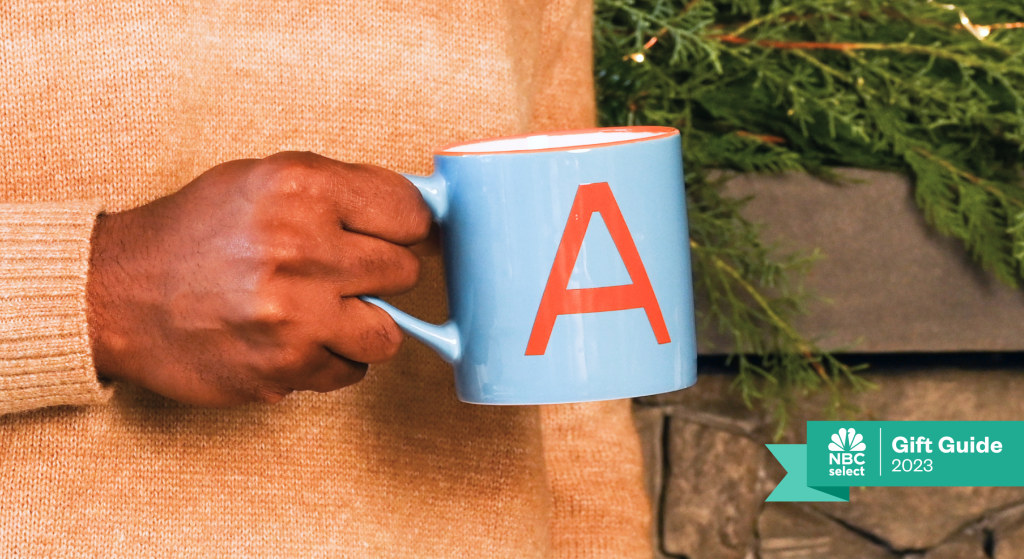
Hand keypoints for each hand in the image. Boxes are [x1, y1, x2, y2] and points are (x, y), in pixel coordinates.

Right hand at [86, 152, 431, 405]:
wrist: (117, 292)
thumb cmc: (197, 233)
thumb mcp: (264, 181)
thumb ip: (341, 193)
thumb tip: (420, 214)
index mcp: (301, 188)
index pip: (410, 212)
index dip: (410, 228)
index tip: (402, 236)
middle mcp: (301, 248)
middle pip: (404, 272)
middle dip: (381, 275)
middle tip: (344, 274)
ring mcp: (293, 314)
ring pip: (388, 333)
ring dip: (364, 326)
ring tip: (324, 312)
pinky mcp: (283, 366)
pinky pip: (351, 370)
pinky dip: (332, 360)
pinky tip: (294, 339)